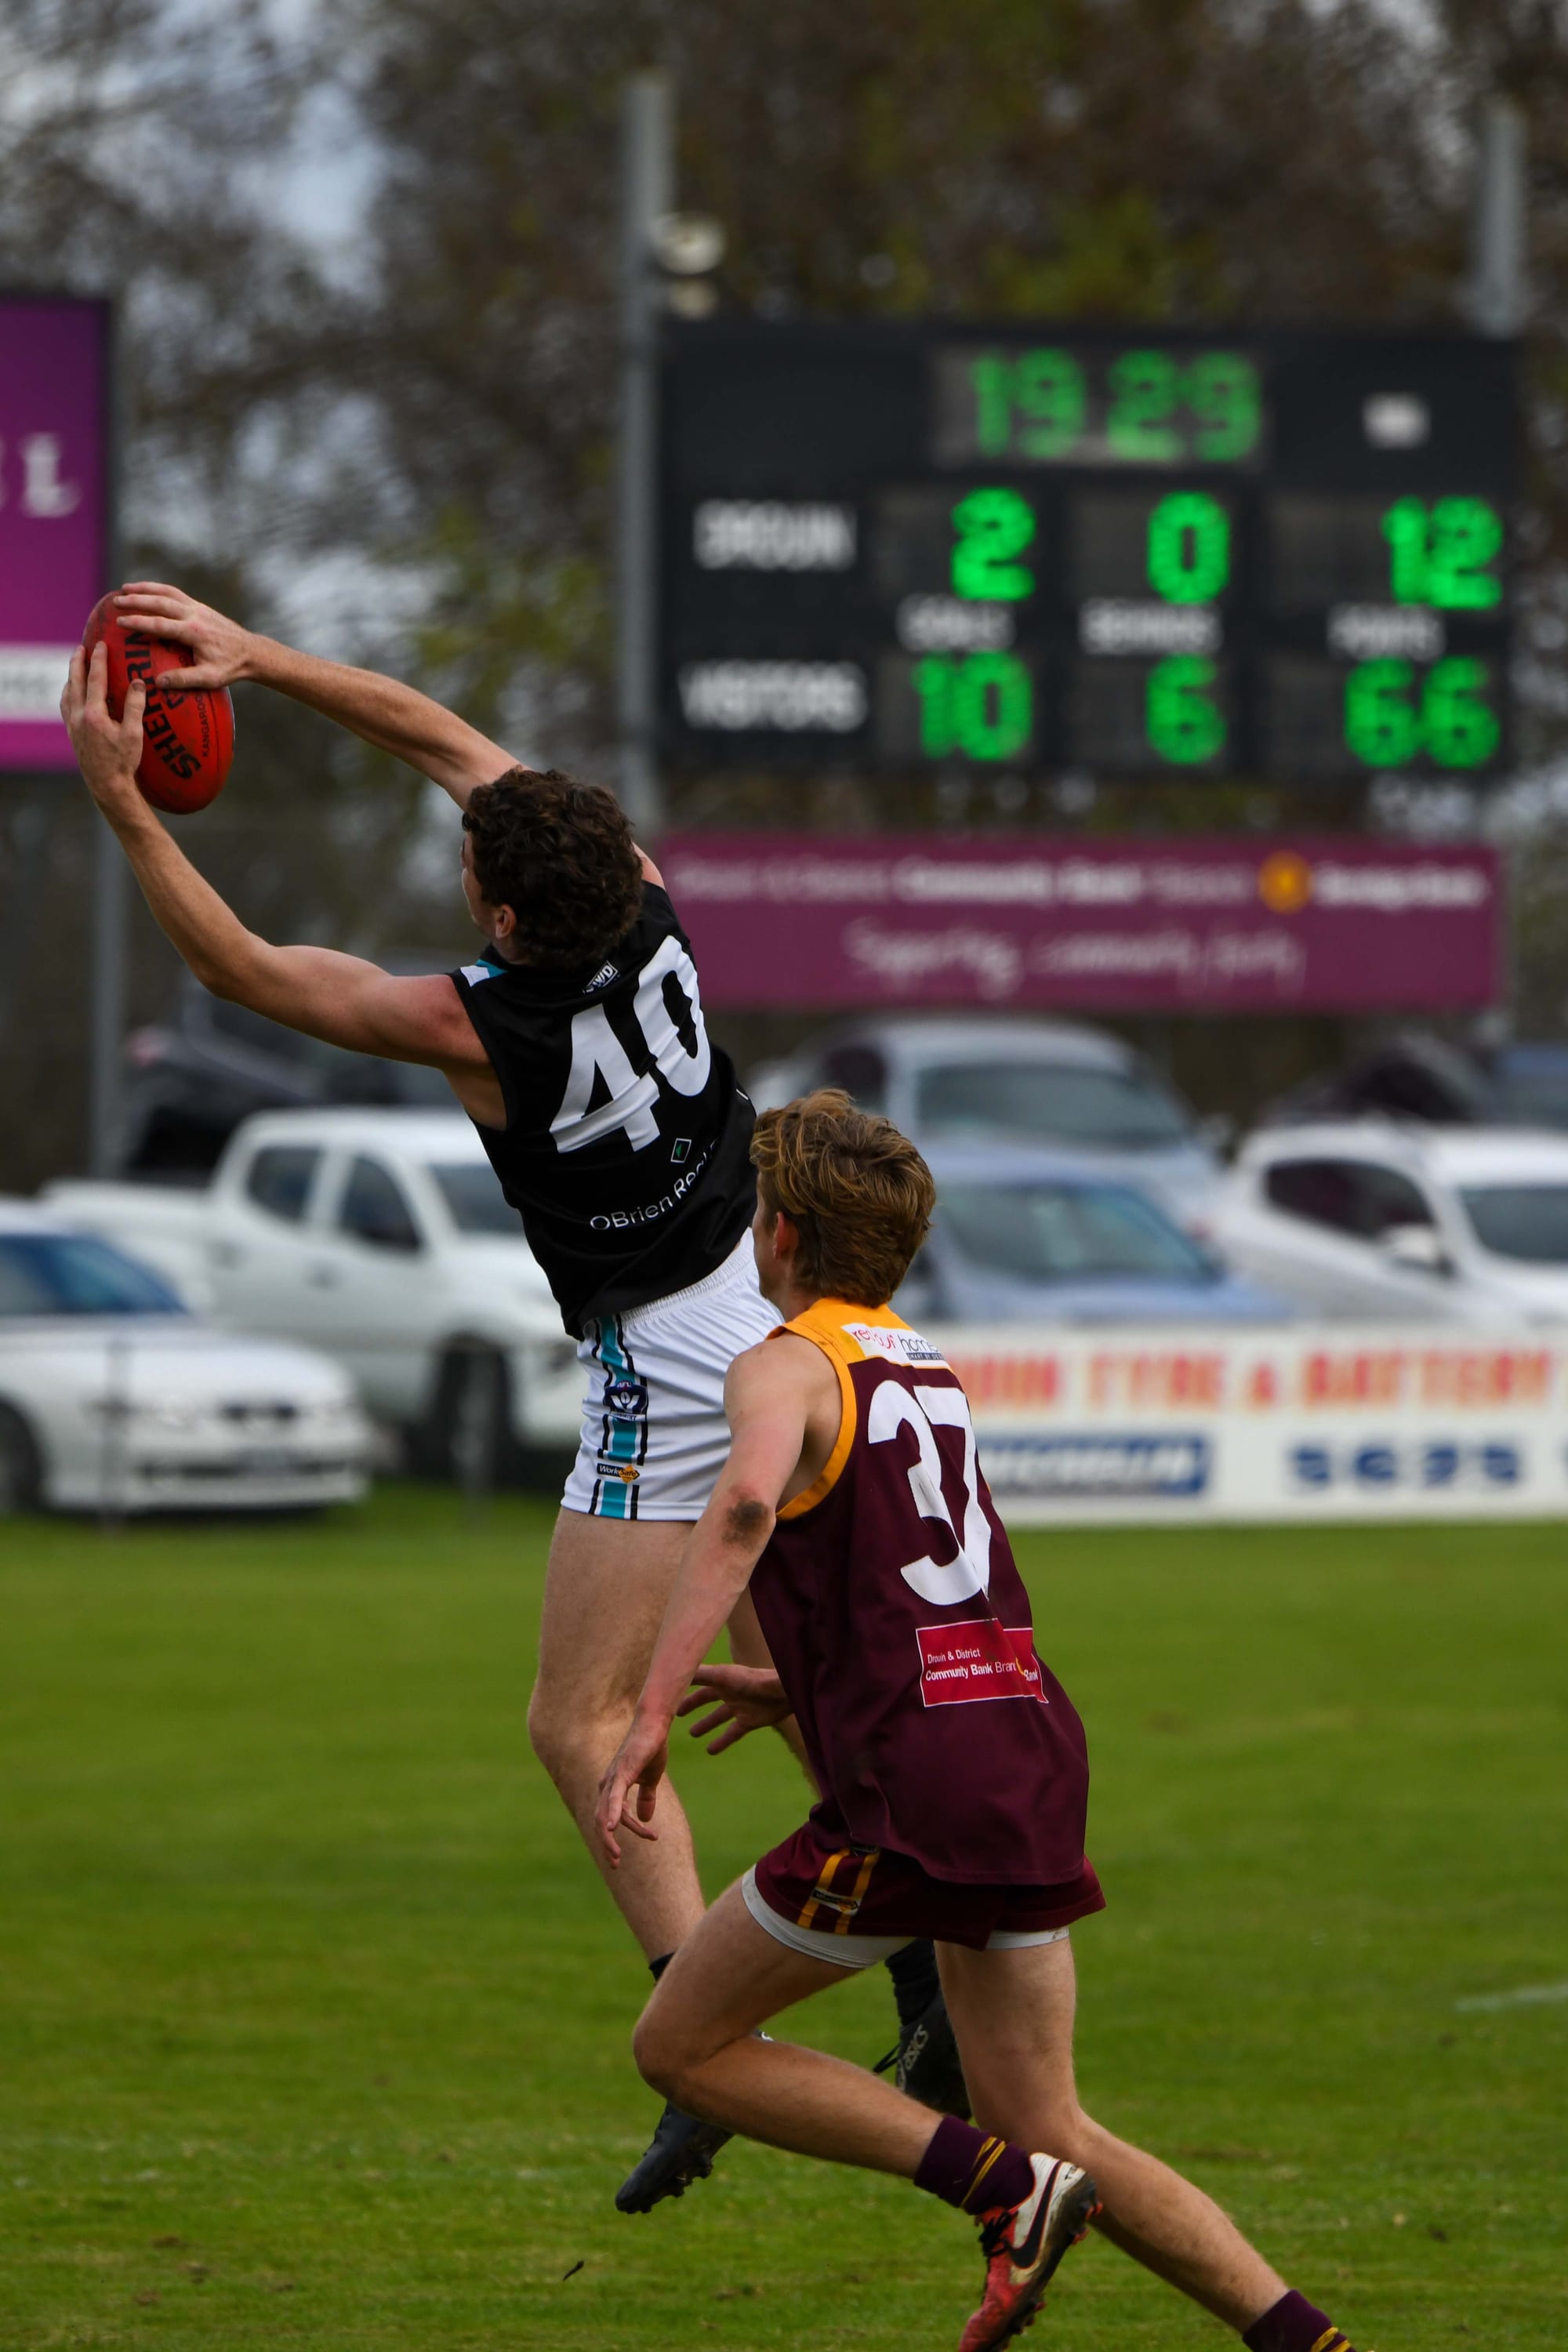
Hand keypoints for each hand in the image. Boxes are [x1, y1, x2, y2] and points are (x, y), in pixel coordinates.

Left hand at [61, 641, 148, 825]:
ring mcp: (73, 725)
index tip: (100, 645)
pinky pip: (65, 706)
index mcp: (94, 714)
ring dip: (71, 677)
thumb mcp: (134, 734)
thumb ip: (135, 706)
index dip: (98, 660)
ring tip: (76, 666)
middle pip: (75, 682)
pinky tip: (72, 693)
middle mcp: (79, 716)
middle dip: (77, 662)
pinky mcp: (72, 733)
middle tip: (81, 647)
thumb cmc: (123, 762)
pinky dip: (68, 694)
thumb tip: (138, 682)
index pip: (95, 679)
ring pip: (67, 693)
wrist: (107, 785)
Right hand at [112, 581, 256, 690]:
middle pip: (161, 602)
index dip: (139, 622)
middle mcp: (195, 615)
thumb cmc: (230, 667)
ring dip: (146, 588)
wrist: (252, 652)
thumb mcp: (210, 678)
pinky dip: (159, 589)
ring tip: (125, 588)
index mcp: (195, 632)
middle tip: (115, 601)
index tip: (120, 621)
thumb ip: (184, 680)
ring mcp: (198, 607)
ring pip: (167, 592)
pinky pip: (175, 593)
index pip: (161, 624)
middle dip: (137, 600)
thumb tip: (157, 682)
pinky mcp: (200, 606)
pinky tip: (147, 591)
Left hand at [595, 1712, 670, 1865]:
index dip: (631, 1831)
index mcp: (613, 1787)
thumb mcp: (651, 1779)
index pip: (615, 1817)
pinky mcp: (622, 1772)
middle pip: (600, 1822)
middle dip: (606, 1845)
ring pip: (604, 1815)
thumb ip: (647, 1798)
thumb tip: (646, 1819)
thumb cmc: (651, 1747)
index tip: (652, 1837)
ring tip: (615, 1856)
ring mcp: (613, 1779)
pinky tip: (611, 1827)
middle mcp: (607, 1785)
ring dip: (608, 1838)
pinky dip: (612, 1813)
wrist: (655, 1724)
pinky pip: (614, 1797)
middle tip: (615, 1864)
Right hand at [676, 1662, 792, 1754]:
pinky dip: (722, 1741)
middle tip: (676, 1715)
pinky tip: (710, 1751)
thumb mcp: (722, 1676)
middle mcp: (729, 1691)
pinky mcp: (750, 1721)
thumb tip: (675, 1672)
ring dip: (706, 1725)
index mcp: (722, 1679)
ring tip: (693, 1734)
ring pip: (719, 1717)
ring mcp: (740, 1707)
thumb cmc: (752, 1681)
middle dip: (693, 1705)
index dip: (686, 1687)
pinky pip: (732, 1733)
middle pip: (707, 1699)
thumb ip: (700, 1674)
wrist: (782, 1693)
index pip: (699, 1682)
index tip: (669, 1694)